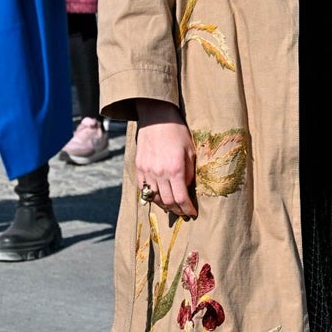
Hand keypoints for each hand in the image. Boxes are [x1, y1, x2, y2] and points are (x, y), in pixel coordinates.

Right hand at [136, 99, 196, 218]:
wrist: (157, 117)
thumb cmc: (177, 131)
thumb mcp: (191, 151)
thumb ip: (189, 172)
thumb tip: (188, 189)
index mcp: (175, 169)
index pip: (181, 198)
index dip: (187, 209)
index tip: (193, 214)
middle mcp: (159, 172)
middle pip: (168, 201)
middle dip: (177, 210)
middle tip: (184, 213)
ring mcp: (147, 170)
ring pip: (154, 197)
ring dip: (165, 205)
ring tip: (173, 206)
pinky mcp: (139, 167)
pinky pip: (143, 188)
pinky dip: (152, 196)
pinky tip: (159, 196)